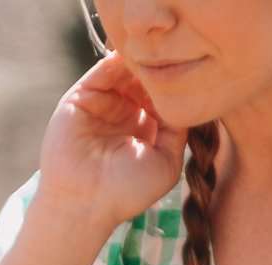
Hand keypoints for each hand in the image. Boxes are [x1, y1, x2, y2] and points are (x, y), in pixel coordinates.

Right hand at [37, 53, 187, 230]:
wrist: (84, 201)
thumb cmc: (126, 192)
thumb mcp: (167, 162)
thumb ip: (178, 130)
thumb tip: (188, 96)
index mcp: (143, 131)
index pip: (161, 97)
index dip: (175, 85)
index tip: (192, 75)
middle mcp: (122, 115)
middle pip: (144, 80)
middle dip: (159, 70)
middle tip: (177, 59)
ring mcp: (101, 105)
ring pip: (125, 71)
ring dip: (142, 61)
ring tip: (159, 56)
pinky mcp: (80, 98)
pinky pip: (103, 69)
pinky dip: (119, 59)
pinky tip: (137, 57)